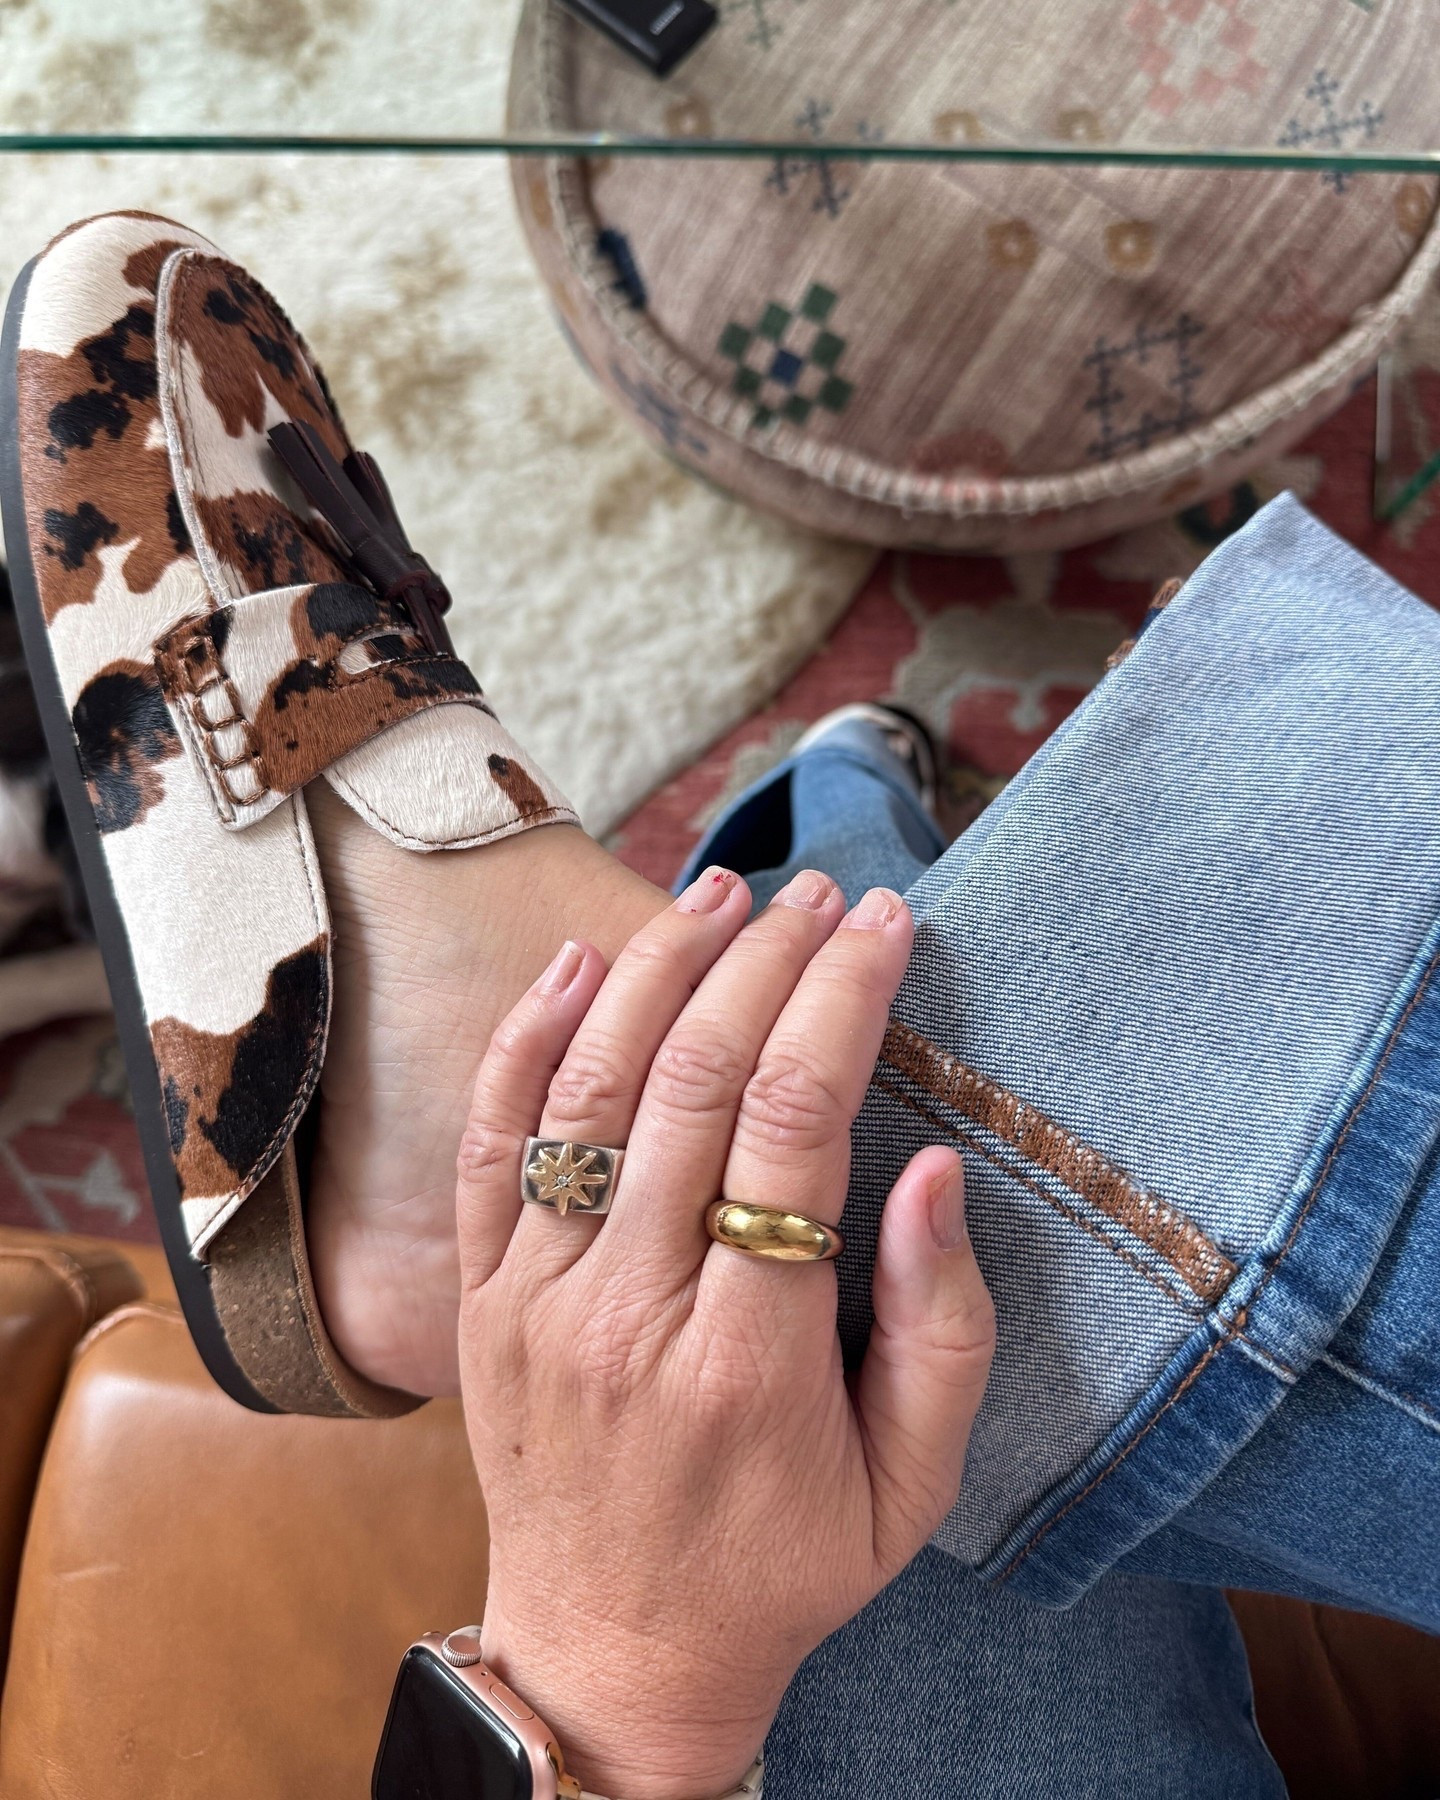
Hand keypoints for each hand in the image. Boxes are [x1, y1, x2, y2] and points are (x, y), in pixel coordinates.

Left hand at [454, 868, 994, 1797]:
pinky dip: (527, 1041)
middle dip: (767, 959)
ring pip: (590, 1089)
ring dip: (657, 968)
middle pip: (695, 1080)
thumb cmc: (781, 1568)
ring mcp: (537, 1301)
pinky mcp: (479, 1300)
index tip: (885, 924)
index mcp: (748, 1360)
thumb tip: (938, 1168)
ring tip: (719, 888)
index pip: (795, 1122)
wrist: (611, 1658)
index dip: (842, 999)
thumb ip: (941, 1327)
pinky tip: (577, 962)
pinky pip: (491, 1144)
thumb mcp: (911, 1485)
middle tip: (820, 890)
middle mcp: (628, 1313)